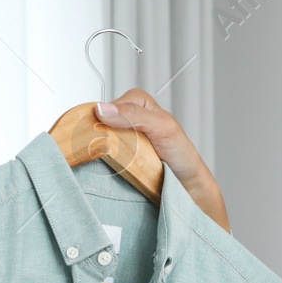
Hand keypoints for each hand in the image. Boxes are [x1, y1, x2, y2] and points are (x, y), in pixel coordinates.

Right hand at [94, 91, 229, 232]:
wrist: (186, 182)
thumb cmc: (180, 153)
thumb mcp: (162, 127)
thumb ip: (134, 115)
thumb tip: (101, 109)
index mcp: (135, 100)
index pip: (103, 107)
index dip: (97, 122)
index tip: (100, 139)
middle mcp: (125, 115)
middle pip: (96, 123)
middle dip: (96, 137)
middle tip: (105, 153)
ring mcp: (120, 135)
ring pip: (95, 139)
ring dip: (98, 151)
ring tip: (107, 162)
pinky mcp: (117, 153)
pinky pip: (101, 154)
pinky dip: (101, 161)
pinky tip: (105, 168)